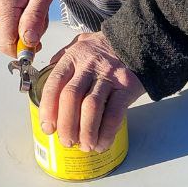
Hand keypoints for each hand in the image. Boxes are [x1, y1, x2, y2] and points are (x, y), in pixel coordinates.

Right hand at [0, 0, 57, 55]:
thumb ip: (36, 17)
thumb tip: (29, 42)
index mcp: (4, 8)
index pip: (7, 44)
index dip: (23, 51)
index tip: (39, 43)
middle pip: (12, 41)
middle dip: (30, 36)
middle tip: (42, 15)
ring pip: (14, 35)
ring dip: (30, 27)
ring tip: (37, 6)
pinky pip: (12, 27)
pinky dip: (25, 22)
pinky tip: (30, 6)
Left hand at [39, 32, 145, 152]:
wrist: (140, 40)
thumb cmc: (106, 47)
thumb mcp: (81, 43)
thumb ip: (64, 56)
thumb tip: (47, 73)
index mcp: (74, 56)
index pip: (54, 83)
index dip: (48, 109)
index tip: (48, 127)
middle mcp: (89, 65)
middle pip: (71, 97)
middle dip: (66, 125)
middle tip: (66, 141)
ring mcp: (109, 75)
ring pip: (91, 107)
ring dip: (85, 132)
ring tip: (85, 146)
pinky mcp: (127, 86)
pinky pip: (113, 114)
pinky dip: (106, 133)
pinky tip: (102, 143)